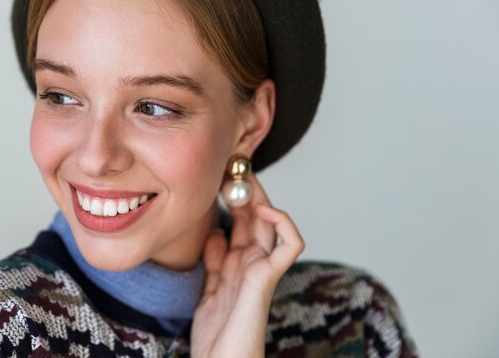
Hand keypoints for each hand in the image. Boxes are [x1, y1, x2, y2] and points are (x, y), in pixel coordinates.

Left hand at [190, 174, 304, 357]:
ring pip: (271, 222)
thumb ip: (215, 262)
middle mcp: (253, 262)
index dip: (234, 196)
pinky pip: (289, 245)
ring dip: (260, 195)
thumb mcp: (209, 289)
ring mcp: (263, 268)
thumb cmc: (216, 335)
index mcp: (239, 263)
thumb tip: (216, 233)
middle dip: (246, 188)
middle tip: (233, 162)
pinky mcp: (268, 278)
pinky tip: (263, 209)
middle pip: (256, 215)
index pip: (241, 220)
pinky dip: (283, 223)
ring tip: (243, 175)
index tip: (221, 173)